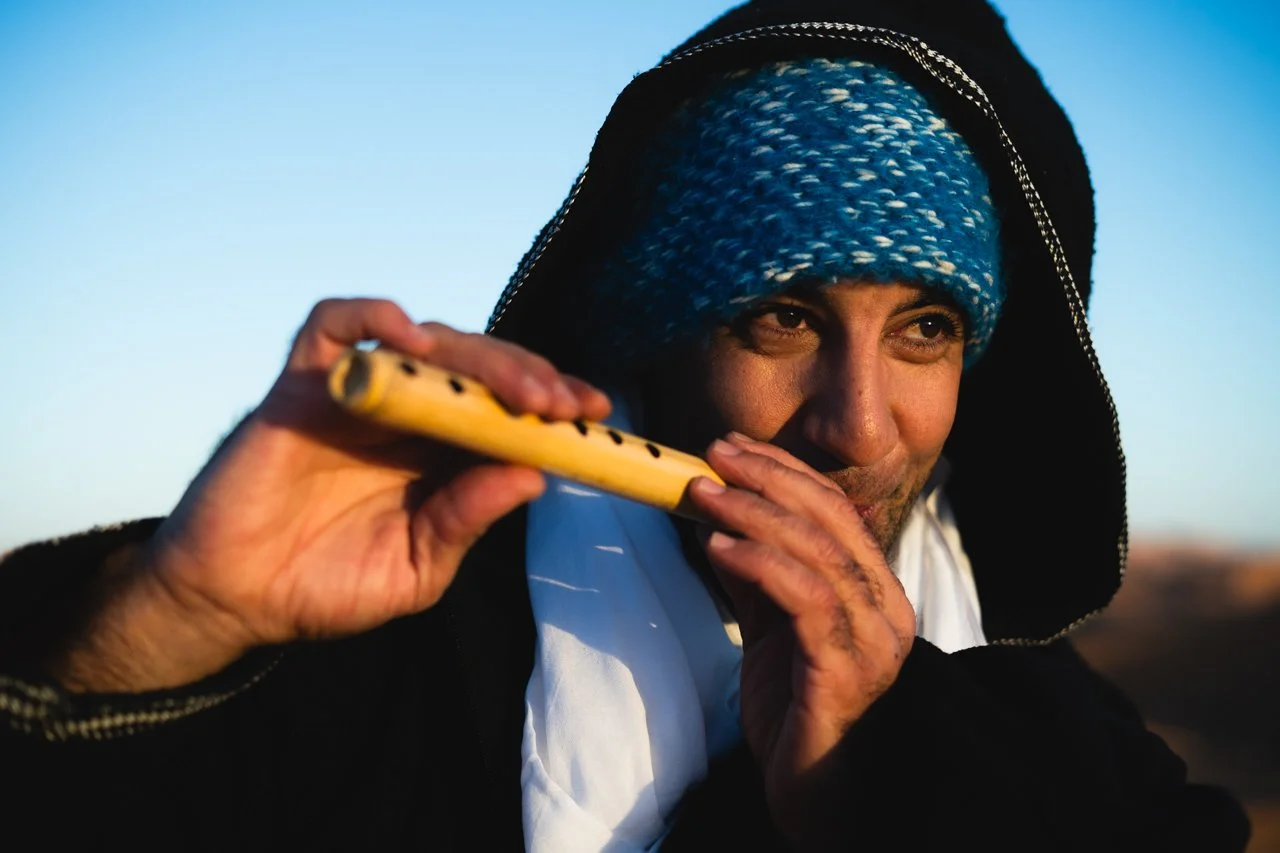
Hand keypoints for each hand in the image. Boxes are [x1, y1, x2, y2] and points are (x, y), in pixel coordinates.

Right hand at [58, 298, 608, 691]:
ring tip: (517, 393)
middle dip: (528, 378)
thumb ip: (465, 520)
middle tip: (561, 407)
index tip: (594, 412)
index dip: (551, 400)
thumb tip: (531, 476)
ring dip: (479, 357)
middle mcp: (407, 413)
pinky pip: (333, 325)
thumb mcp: (417, 566)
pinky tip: (410, 335)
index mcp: (440, 453)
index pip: (505, 406)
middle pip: (477, 365)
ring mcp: (357, 394)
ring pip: (426, 340)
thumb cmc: (328, 584)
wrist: (237, 601)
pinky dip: (372, 316)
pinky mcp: (301, 383)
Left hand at [688, 432, 915, 847]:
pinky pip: (805, 599)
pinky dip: (760, 564)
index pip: (835, 511)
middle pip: (830, 520)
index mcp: (875, 592)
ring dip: (753, 514)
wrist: (817, 795)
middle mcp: (887, 609)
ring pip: (817, 552)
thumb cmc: (795, 712)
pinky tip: (720, 547)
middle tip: (713, 456)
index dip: (782, 472)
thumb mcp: (772, 627)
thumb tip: (721, 517)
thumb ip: (758, 575)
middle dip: (767, 478)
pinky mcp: (846, 670)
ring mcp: (873, 640)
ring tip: (702, 494)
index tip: (730, 449)